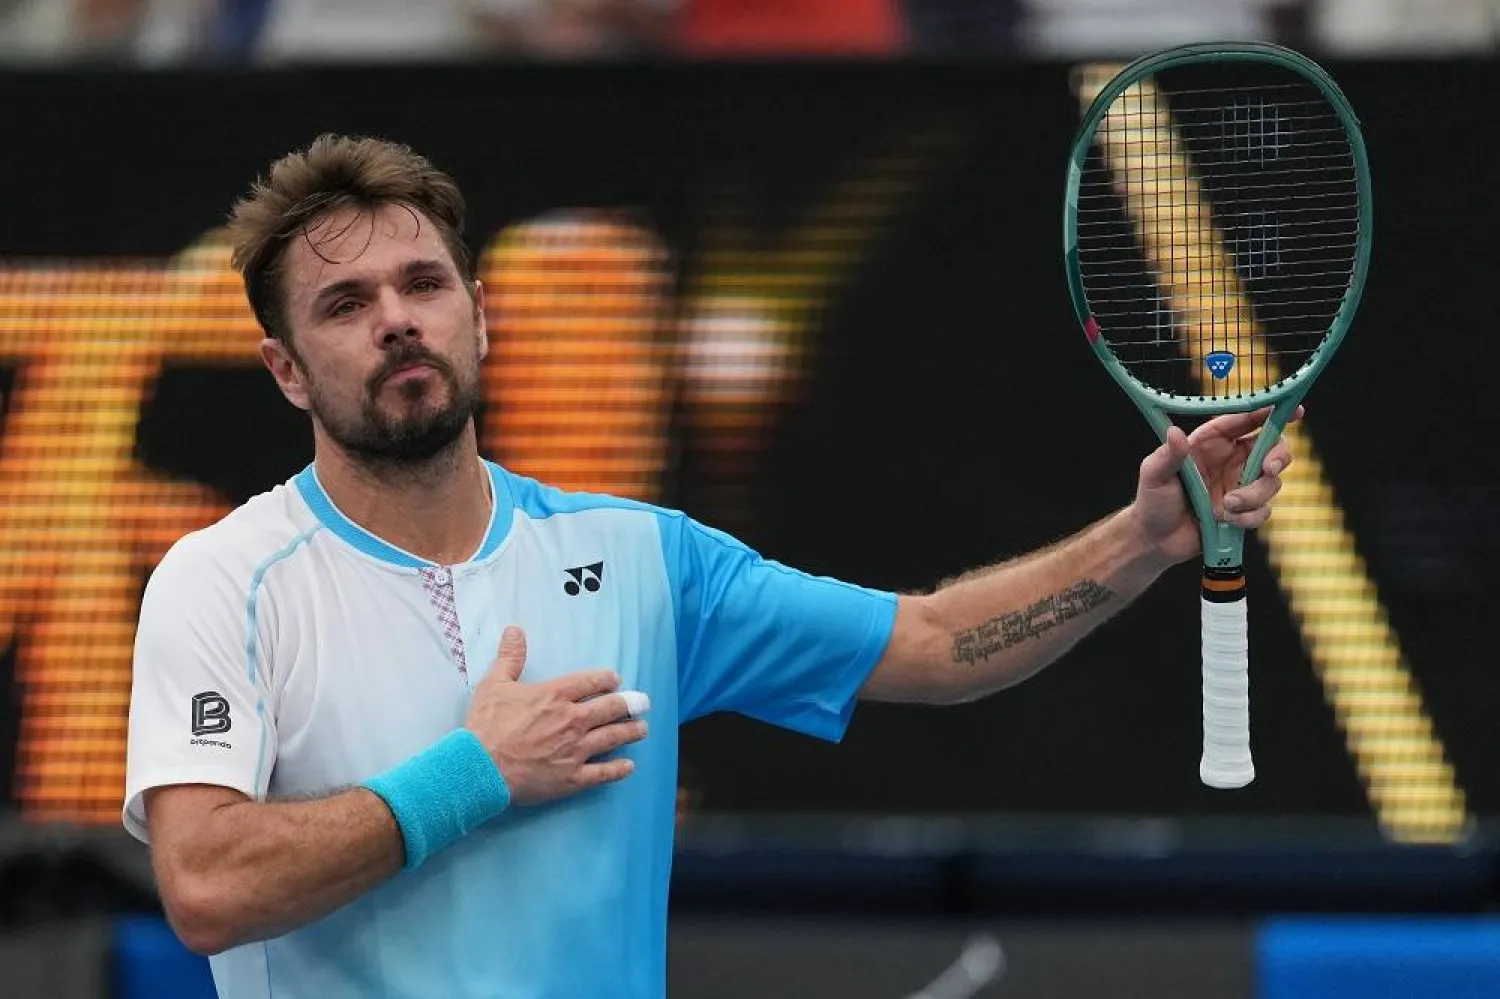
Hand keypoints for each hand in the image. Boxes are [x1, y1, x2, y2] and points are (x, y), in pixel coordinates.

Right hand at [464, 625, 646, 804]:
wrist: (480, 767)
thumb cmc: (486, 725)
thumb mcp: (495, 684)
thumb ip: (510, 657)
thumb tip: (515, 630)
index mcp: (555, 696)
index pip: (590, 682)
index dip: (606, 679)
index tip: (615, 679)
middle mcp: (572, 720)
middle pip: (610, 709)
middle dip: (630, 704)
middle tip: (643, 703)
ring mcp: (575, 750)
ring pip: (612, 737)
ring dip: (630, 732)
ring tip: (642, 729)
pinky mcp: (572, 778)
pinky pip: (602, 773)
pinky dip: (618, 769)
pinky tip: (628, 766)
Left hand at [1133, 406, 1297, 564]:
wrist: (1156, 540)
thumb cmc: (1152, 501)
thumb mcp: (1154, 474)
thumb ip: (1168, 455)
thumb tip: (1175, 433)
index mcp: (1211, 442)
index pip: (1245, 420)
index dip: (1270, 413)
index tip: (1294, 411)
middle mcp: (1231, 460)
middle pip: (1273, 447)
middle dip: (1278, 456)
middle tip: (1268, 469)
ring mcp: (1240, 485)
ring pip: (1272, 483)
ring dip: (1254, 496)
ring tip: (1225, 507)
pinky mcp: (1245, 510)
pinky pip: (1264, 510)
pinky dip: (1249, 517)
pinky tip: (1228, 521)